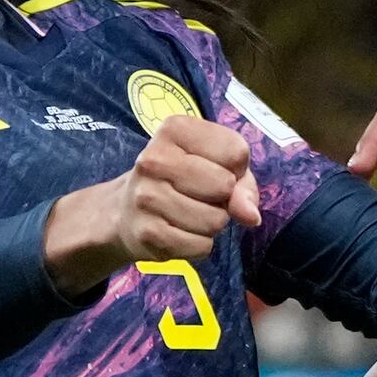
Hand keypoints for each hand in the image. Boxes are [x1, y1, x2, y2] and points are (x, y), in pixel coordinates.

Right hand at [42, 114, 263, 290]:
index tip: (214, 168)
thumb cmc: (183, 181)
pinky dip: (199, 245)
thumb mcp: (218, 167)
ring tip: (189, 213)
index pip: (235, 151)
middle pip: (225, 185)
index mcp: (174, 130)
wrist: (126, 211)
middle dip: (223, 197)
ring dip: (212, 223)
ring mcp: (146, 197)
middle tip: (201, 195)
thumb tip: (250, 216)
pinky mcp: (147, 233)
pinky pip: (201, 246)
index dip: (236, 168)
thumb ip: (244, 185)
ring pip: (215, 220)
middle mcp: (153, 159)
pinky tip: (180, 232)